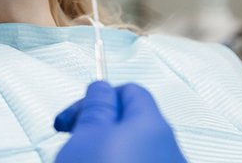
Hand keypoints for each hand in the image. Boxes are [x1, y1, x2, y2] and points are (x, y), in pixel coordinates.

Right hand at [54, 81, 186, 162]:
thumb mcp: (88, 133)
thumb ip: (97, 104)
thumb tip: (101, 86)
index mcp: (153, 124)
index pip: (130, 90)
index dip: (98, 97)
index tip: (72, 117)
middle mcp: (169, 147)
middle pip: (131, 122)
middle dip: (98, 125)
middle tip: (72, 139)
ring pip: (132, 147)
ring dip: (104, 148)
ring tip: (82, 158)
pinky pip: (137, 162)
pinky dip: (115, 162)